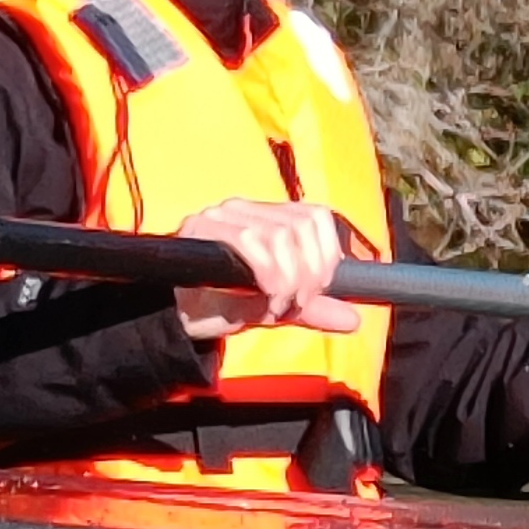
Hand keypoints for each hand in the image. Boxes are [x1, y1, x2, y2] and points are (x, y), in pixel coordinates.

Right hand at [173, 198, 362, 338]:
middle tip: (294, 304)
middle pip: (302, 227)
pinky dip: (269, 276)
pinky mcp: (201, 227)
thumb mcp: (275, 307)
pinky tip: (264, 301)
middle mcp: (245, 208)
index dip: (327, 254)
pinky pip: (252, 242)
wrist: (174, 317)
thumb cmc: (221, 306)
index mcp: (267, 217)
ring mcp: (222, 215)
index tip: (317, 289)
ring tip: (276, 306)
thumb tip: (353, 320)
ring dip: (289, 279)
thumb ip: (311, 308)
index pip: (315, 216)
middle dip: (309, 274)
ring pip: (281, 235)